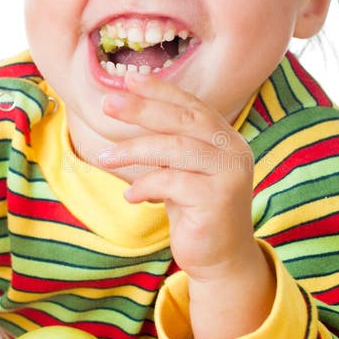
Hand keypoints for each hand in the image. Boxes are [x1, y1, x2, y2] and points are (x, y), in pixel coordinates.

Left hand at [98, 72, 256, 281]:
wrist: (221, 259)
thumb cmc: (196, 213)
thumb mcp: (182, 173)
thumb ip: (170, 146)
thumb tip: (128, 110)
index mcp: (226, 139)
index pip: (191, 106)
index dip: (160, 91)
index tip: (129, 80)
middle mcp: (234, 151)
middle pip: (184, 119)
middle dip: (142, 109)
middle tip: (107, 103)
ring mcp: (230, 174)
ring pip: (176, 148)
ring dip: (134, 150)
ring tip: (104, 158)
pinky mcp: (219, 199)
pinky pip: (173, 182)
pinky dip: (146, 186)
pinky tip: (131, 197)